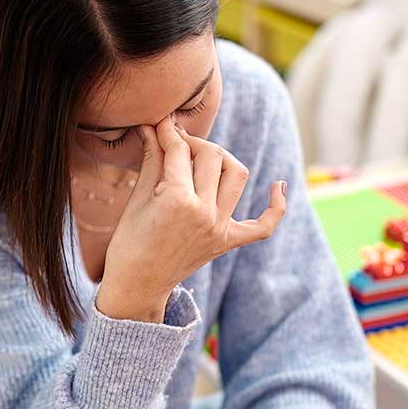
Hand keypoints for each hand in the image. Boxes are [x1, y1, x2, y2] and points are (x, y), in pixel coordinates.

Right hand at [97, 116, 286, 322]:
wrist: (137, 284)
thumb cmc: (128, 243)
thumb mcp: (136, 199)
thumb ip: (151, 160)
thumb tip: (151, 128)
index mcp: (176, 199)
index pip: (180, 150)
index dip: (169, 132)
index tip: (162, 124)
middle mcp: (203, 212)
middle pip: (212, 156)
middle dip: (194, 143)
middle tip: (177, 144)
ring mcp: (219, 228)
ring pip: (237, 175)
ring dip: (223, 160)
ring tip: (204, 160)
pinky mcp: (227, 242)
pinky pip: (263, 226)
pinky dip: (276, 206)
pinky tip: (278, 186)